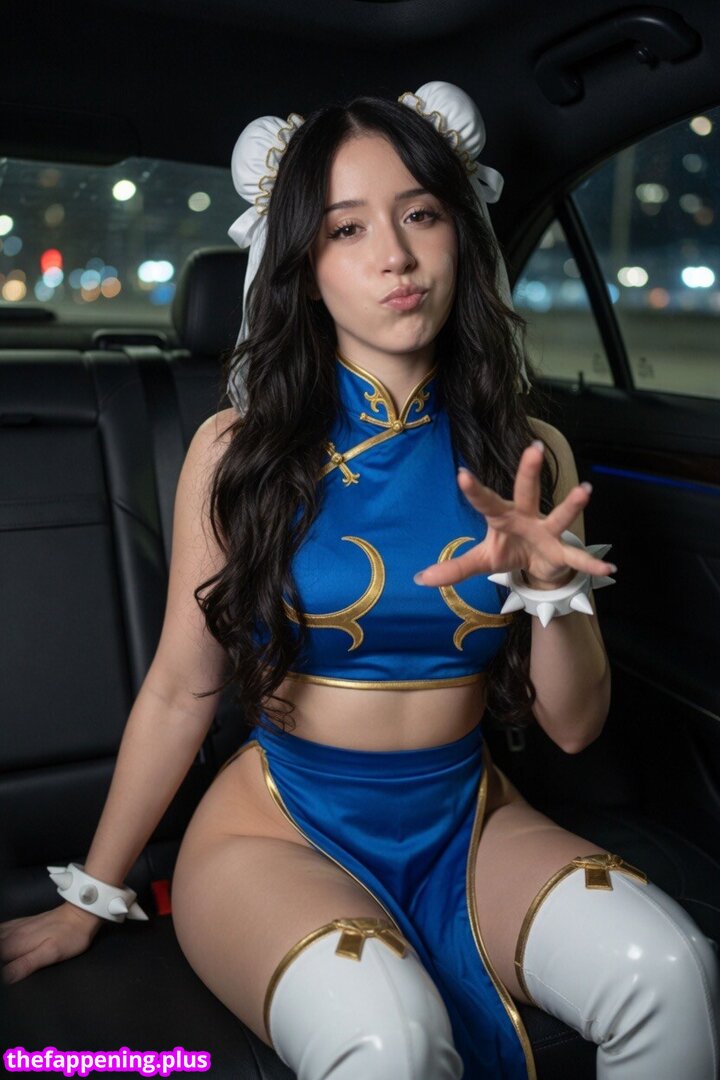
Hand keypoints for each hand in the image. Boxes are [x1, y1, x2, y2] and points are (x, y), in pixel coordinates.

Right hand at [0, 901, 102, 984]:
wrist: (81, 912)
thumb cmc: (70, 935)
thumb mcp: (50, 953)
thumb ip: (26, 964)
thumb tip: (5, 977)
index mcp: (17, 943)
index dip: (0, 968)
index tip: (4, 975)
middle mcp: (14, 933)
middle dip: (0, 958)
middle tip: (5, 967)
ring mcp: (18, 926)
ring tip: (5, 958)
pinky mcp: (24, 922)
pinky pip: (3, 928)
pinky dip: (0, 935)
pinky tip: (2, 939)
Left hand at [413, 440, 616, 588]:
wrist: (539, 565)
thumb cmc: (510, 551)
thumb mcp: (482, 560)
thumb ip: (454, 568)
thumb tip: (419, 578)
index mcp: (502, 516)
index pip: (485, 500)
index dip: (474, 489)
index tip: (461, 474)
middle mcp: (527, 516)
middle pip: (527, 490)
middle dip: (529, 470)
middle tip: (534, 448)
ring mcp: (547, 531)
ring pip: (559, 515)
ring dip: (571, 504)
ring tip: (585, 490)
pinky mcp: (562, 551)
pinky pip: (577, 557)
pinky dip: (591, 564)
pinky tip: (609, 568)